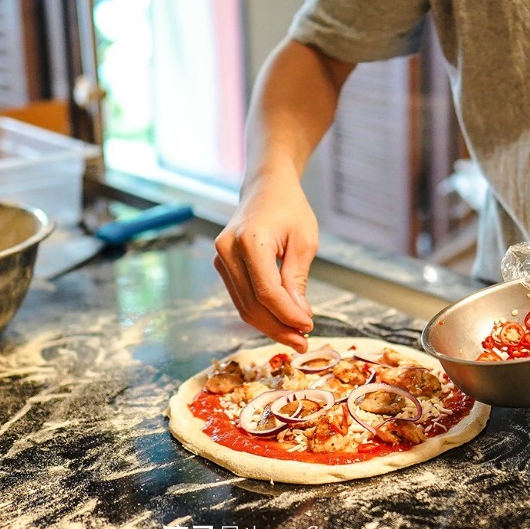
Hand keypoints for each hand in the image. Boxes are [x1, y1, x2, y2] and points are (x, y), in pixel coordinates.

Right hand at [214, 174, 317, 351]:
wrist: (266, 187)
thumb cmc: (290, 208)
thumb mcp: (304, 241)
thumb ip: (297, 279)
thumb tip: (298, 317)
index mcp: (249, 241)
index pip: (267, 291)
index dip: (287, 315)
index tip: (308, 327)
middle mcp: (227, 250)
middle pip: (252, 304)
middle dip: (279, 327)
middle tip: (303, 341)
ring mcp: (220, 258)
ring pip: (244, 306)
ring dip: (270, 325)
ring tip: (295, 336)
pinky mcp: (222, 265)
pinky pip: (241, 297)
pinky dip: (261, 312)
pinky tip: (281, 321)